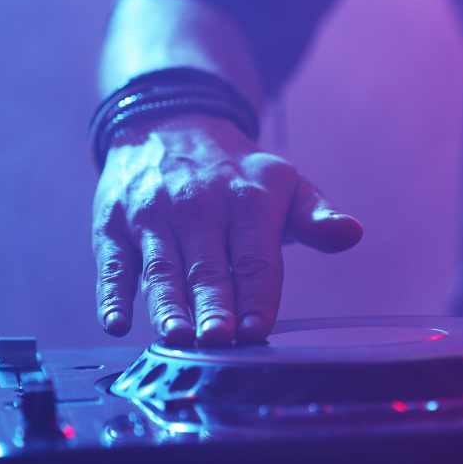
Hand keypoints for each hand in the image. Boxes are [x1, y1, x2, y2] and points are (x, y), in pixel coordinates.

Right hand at [91, 114, 362, 345]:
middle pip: (209, 267)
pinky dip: (111, 293)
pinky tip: (115, 321)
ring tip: (178, 337)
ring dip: (168, 305)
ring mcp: (153, 214)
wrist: (171, 123)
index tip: (258, 329)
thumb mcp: (287, 184)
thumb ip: (318, 217)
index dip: (257, 296)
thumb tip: (351, 233)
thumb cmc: (237, 173)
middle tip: (219, 339)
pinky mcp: (113, 222)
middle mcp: (199, 206)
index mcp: (248, 201)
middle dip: (214, 306)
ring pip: (163, 268)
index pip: (256, 259)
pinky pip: (113, 263)